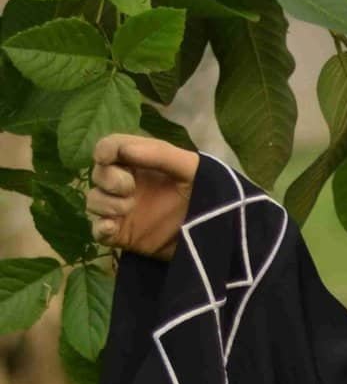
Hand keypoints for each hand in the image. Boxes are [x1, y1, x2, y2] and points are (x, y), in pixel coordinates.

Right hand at [86, 133, 200, 261]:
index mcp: (141, 163)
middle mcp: (128, 185)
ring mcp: (123, 211)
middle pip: (98, 174)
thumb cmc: (205, 194)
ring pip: (94, 201)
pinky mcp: (123, 235)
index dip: (105, 149)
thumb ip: (161, 154)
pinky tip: (112, 227)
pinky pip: (97, 231)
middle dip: (108, 178)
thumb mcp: (191, 168)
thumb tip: (123, 149)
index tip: (106, 157)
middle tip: (129, 187)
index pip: (111, 148)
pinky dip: (100, 229)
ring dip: (106, 203)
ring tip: (129, 208)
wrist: (216, 234)